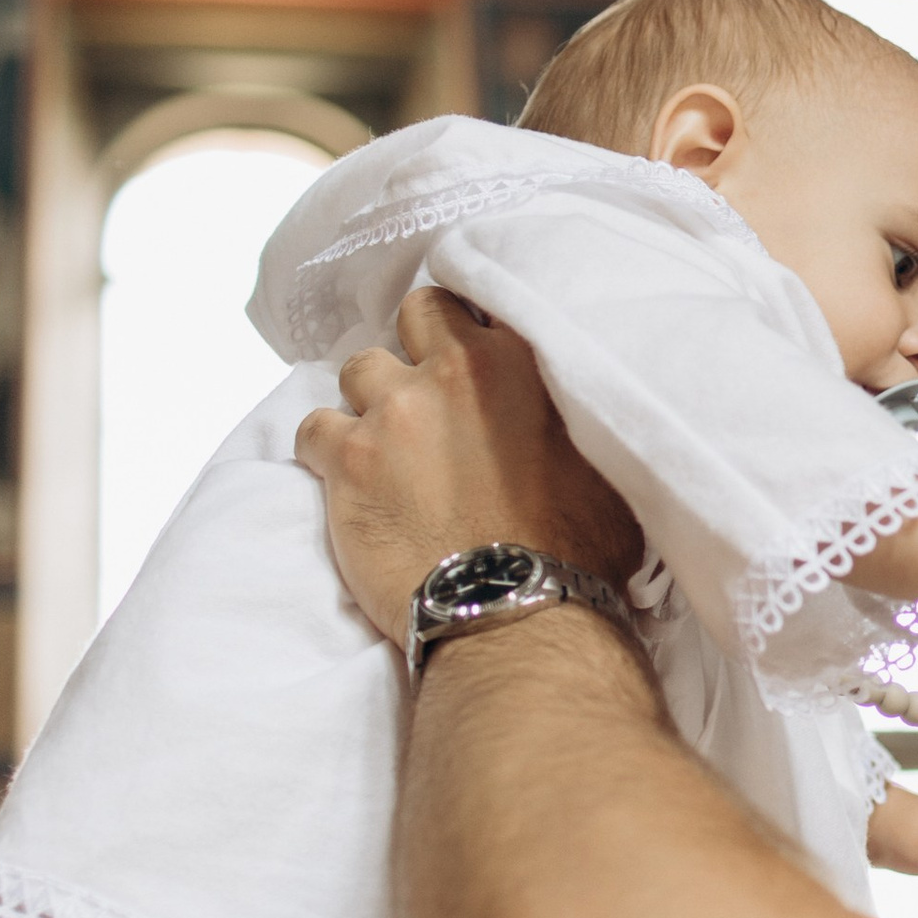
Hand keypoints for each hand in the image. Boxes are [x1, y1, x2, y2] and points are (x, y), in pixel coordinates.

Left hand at [296, 286, 641, 640]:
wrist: (518, 612)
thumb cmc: (575, 551)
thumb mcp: (605, 461)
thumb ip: (573, 415)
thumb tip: (569, 416)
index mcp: (519, 361)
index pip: (482, 306)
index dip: (476, 331)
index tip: (476, 359)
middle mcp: (452, 371)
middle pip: (417, 313)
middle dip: (419, 343)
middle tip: (430, 390)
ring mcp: (394, 413)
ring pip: (359, 367)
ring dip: (371, 397)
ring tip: (387, 439)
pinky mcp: (348, 461)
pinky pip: (313, 430)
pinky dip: (325, 447)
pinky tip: (345, 474)